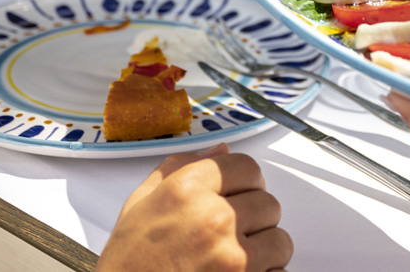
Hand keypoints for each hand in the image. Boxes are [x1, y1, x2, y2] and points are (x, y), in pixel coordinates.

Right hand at [97, 145, 291, 271]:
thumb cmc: (129, 265)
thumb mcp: (140, 205)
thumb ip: (179, 167)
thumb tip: (218, 150)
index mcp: (187, 191)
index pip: (246, 166)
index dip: (245, 181)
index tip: (240, 193)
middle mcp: (214, 218)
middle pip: (268, 202)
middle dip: (254, 217)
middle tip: (230, 234)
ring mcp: (233, 255)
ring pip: (280, 240)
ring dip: (264, 250)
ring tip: (232, 259)